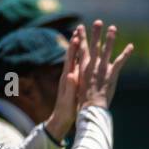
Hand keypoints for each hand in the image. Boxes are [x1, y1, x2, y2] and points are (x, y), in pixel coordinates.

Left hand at [45, 25, 86, 141]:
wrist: (60, 119)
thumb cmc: (65, 111)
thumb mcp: (68, 99)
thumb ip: (70, 87)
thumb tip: (70, 75)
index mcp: (67, 78)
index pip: (70, 59)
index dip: (73, 48)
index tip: (77, 36)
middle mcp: (68, 75)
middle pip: (73, 55)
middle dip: (76, 42)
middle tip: (79, 29)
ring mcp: (71, 78)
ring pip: (76, 60)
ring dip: (80, 48)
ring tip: (83, 37)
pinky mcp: (74, 83)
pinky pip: (79, 67)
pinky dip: (83, 59)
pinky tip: (88, 55)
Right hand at [78, 19, 133, 109]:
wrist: (90, 109)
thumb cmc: (82, 101)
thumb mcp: (77, 86)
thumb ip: (79, 75)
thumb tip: (74, 71)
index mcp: (82, 68)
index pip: (80, 50)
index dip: (80, 38)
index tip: (80, 28)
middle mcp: (91, 66)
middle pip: (93, 46)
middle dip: (95, 33)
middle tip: (97, 21)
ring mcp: (102, 70)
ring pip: (106, 51)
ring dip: (110, 39)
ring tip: (113, 28)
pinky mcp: (111, 75)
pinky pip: (120, 62)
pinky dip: (125, 53)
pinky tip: (131, 46)